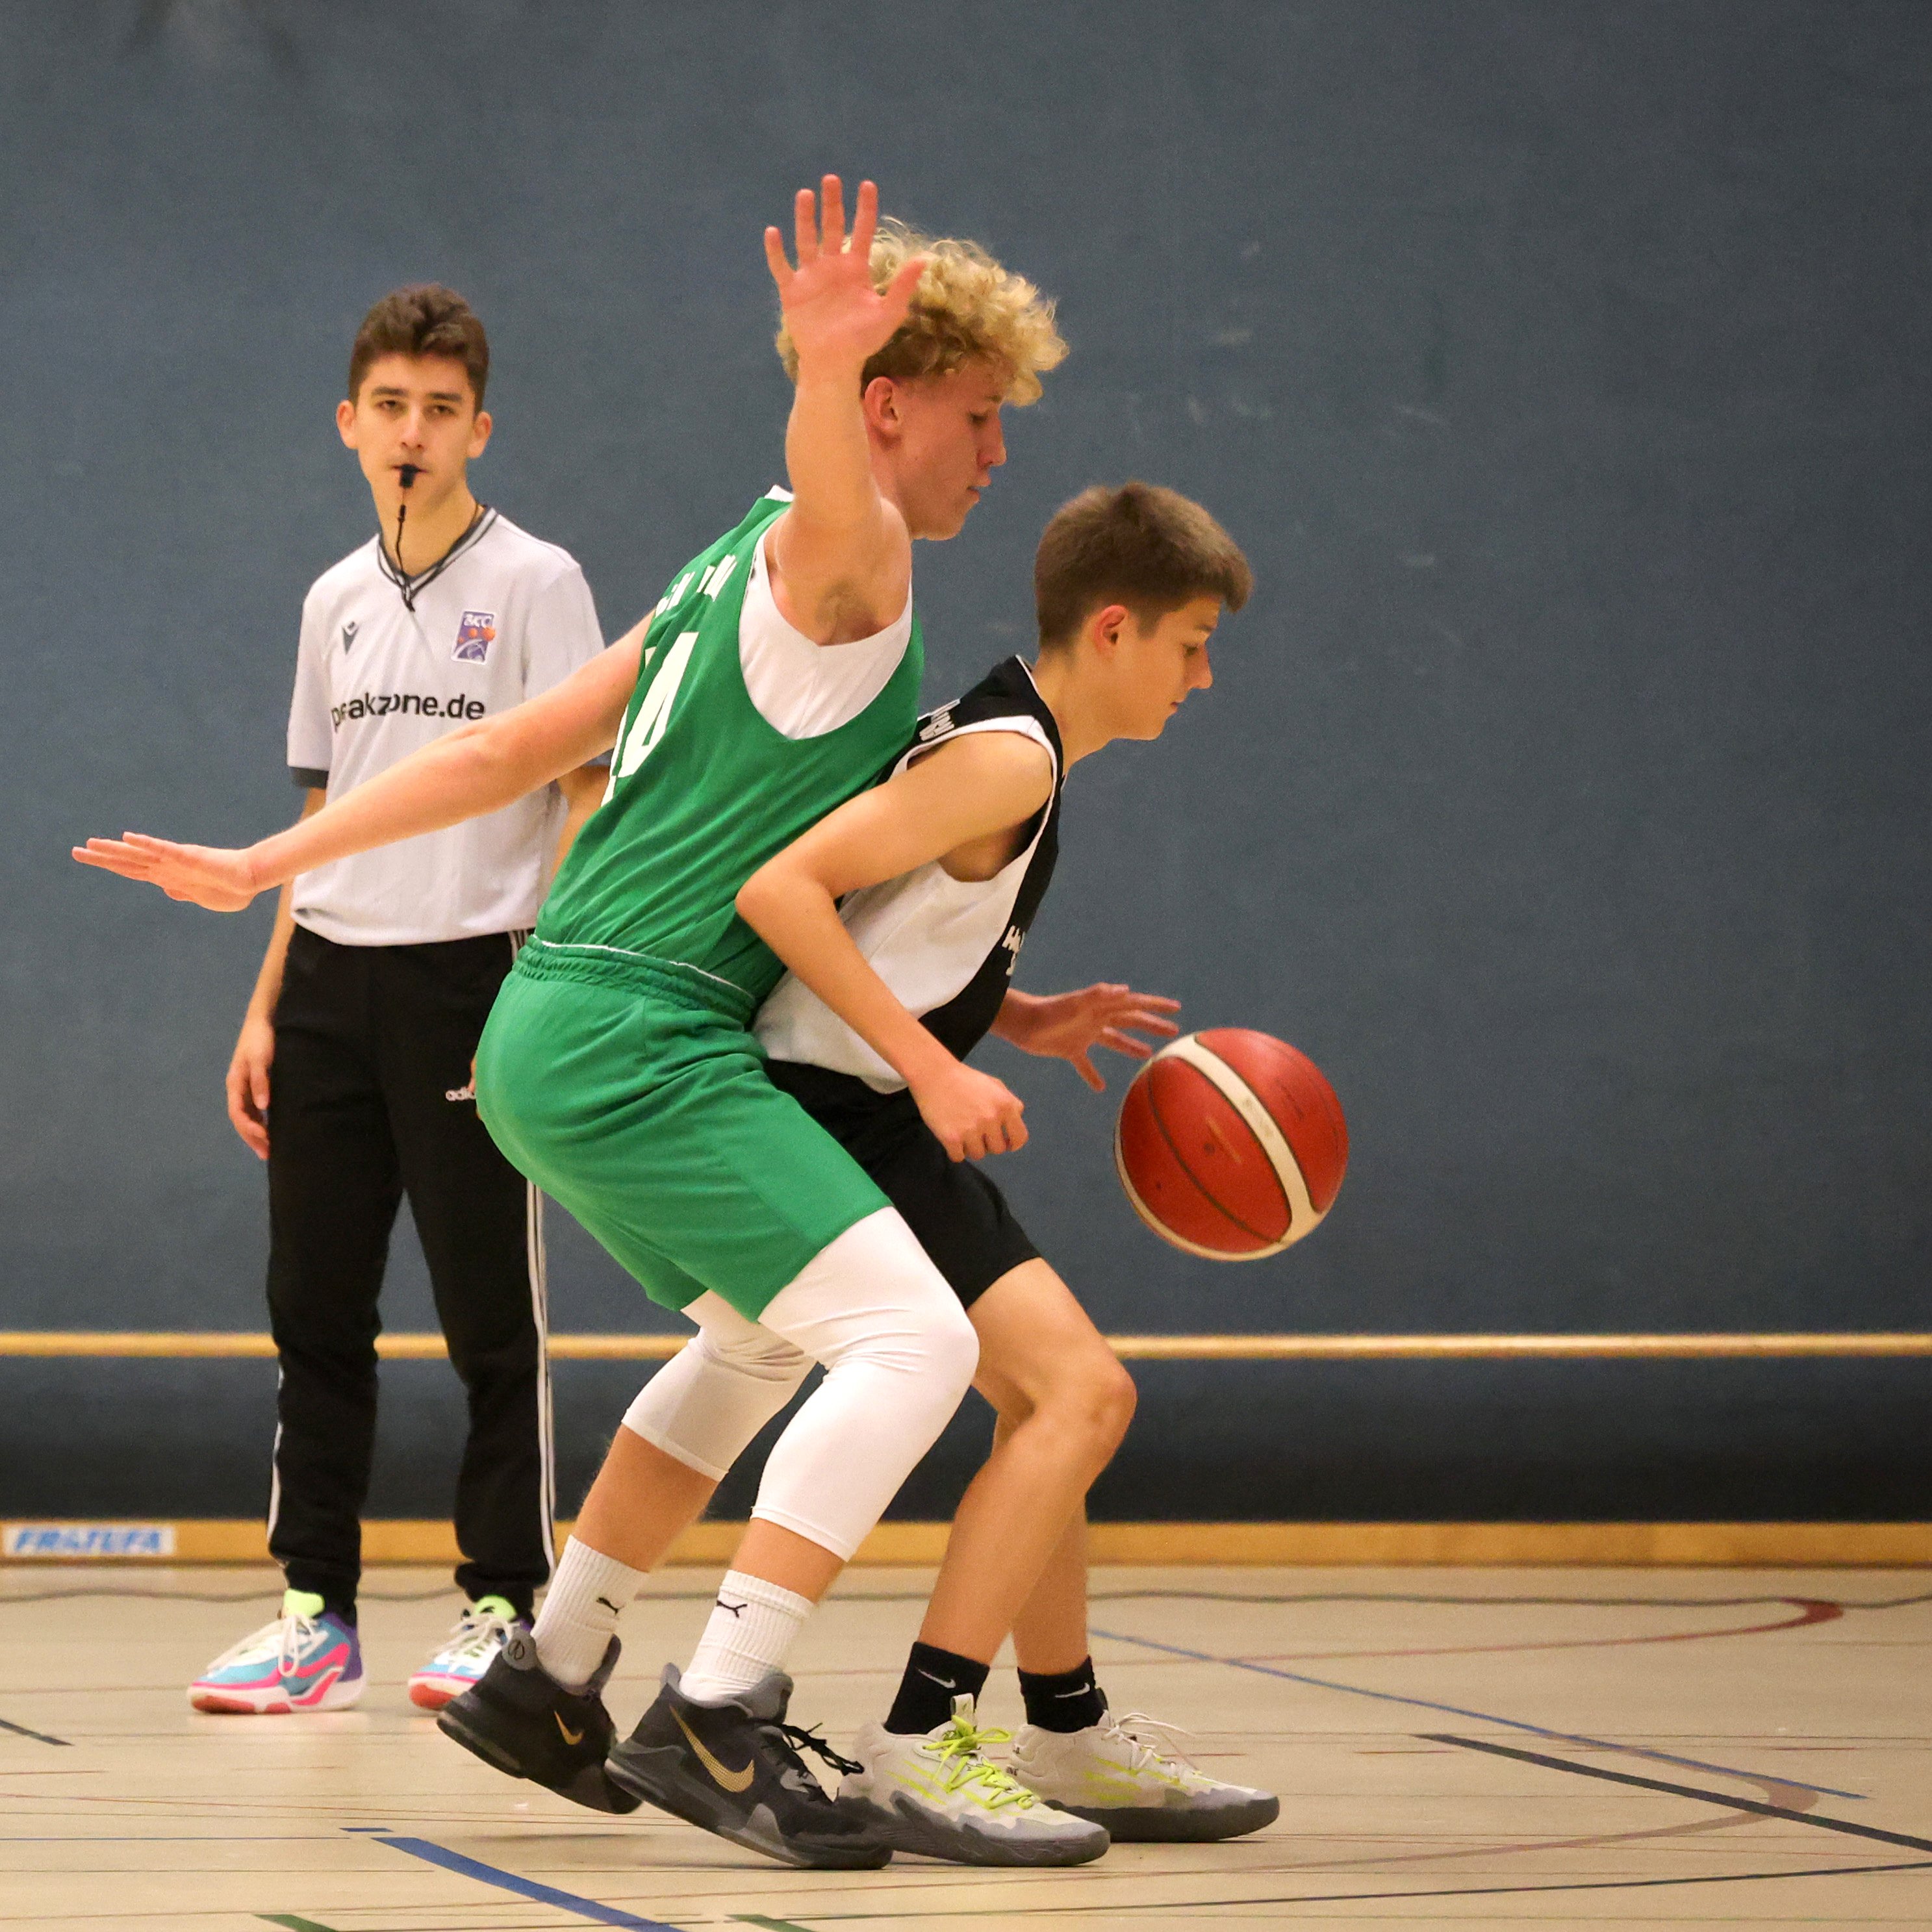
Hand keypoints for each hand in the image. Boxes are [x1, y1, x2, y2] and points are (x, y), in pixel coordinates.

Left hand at [72, 833, 260, 911]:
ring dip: (114, 849)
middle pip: (128, 861)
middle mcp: (167, 866)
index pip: (132, 870)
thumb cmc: (233, 888)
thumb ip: (184, 893)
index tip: (90, 859)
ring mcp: (176, 860)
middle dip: (101, 857)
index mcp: (169, 876)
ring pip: (139, 854)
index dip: (110, 865)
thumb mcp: (203, 897)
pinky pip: (164, 849)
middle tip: (76, 851)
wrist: (253, 878)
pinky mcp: (190, 856)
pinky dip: (146, 844)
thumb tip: (167, 890)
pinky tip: (129, 837)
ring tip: (90, 844)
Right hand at [227, 1013, 274, 1159]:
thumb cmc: (261, 1039)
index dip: (250, 1130)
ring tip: (269, 1148)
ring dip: (256, 1132)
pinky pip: (254, 1109)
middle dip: (253, 1138)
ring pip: (247, 1116)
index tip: (266, 1141)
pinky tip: (271, 1129)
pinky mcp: (254, 1084)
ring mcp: (244, 1087)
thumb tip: (263, 1107)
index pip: (239, 1115)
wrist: (262, 1021)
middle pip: (242, 1119)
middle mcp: (237, 1088)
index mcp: (235, 1084)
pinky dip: (261, 1121)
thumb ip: (261, 1081)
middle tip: (268, 1154)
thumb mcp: (261, 1059)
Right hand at [764, 176, 925, 377]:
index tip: (867, 185)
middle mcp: (832, 267)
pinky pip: (781, 267)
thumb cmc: (863, 341)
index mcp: (856, 269)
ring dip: (805, 218)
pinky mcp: (792, 291)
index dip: (865, 209)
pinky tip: (773, 232)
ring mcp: (811, 277)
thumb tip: (926, 258)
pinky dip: (776, 251)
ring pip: (806, 240)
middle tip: (831, 179)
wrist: (835, 364)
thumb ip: (903, 286)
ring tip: (805, 194)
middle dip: (832, 204)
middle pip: (831, 227)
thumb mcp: (888, 313)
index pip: (861, 232)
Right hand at [909, 1057, 1026, 1162]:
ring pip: (978, 1155)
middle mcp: (991, 1119)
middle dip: (988, 1143)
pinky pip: (958, 1157)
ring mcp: (971, 1130)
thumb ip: (1011, 1103)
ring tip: (962, 1132)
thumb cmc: (965, 1079)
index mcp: (1005, 1106)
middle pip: (997, 1149)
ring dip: (971, 1147)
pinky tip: (951, 1136)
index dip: (1013, 1143)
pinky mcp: (952, 1138)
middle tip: (977, 1132)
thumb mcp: (995, 1085)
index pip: (1020, 1138)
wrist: (934, 1075)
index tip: (1006, 1144)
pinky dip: (955, 1151)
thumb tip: (1017, 1122)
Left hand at [998, 983, 1181, 1090]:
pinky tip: (1101, 1088)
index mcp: (1100, 1006)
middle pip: (1130, 1021)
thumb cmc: (1045, 1012)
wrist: (1018, 1023)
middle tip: (1174, 1030)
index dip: (1155, 1006)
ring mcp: (1084, 1034)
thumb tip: (1126, 990)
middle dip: (1151, 1025)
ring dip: (1131, 1046)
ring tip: (1149, 1054)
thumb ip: (1097, 996)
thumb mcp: (1072, 1004)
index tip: (1176, 1009)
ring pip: (1114, 1040)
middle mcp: (1096, 1018)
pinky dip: (1093, 1075)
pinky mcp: (1070, 1049)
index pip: (1134, 1005)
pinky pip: (1086, 1064)